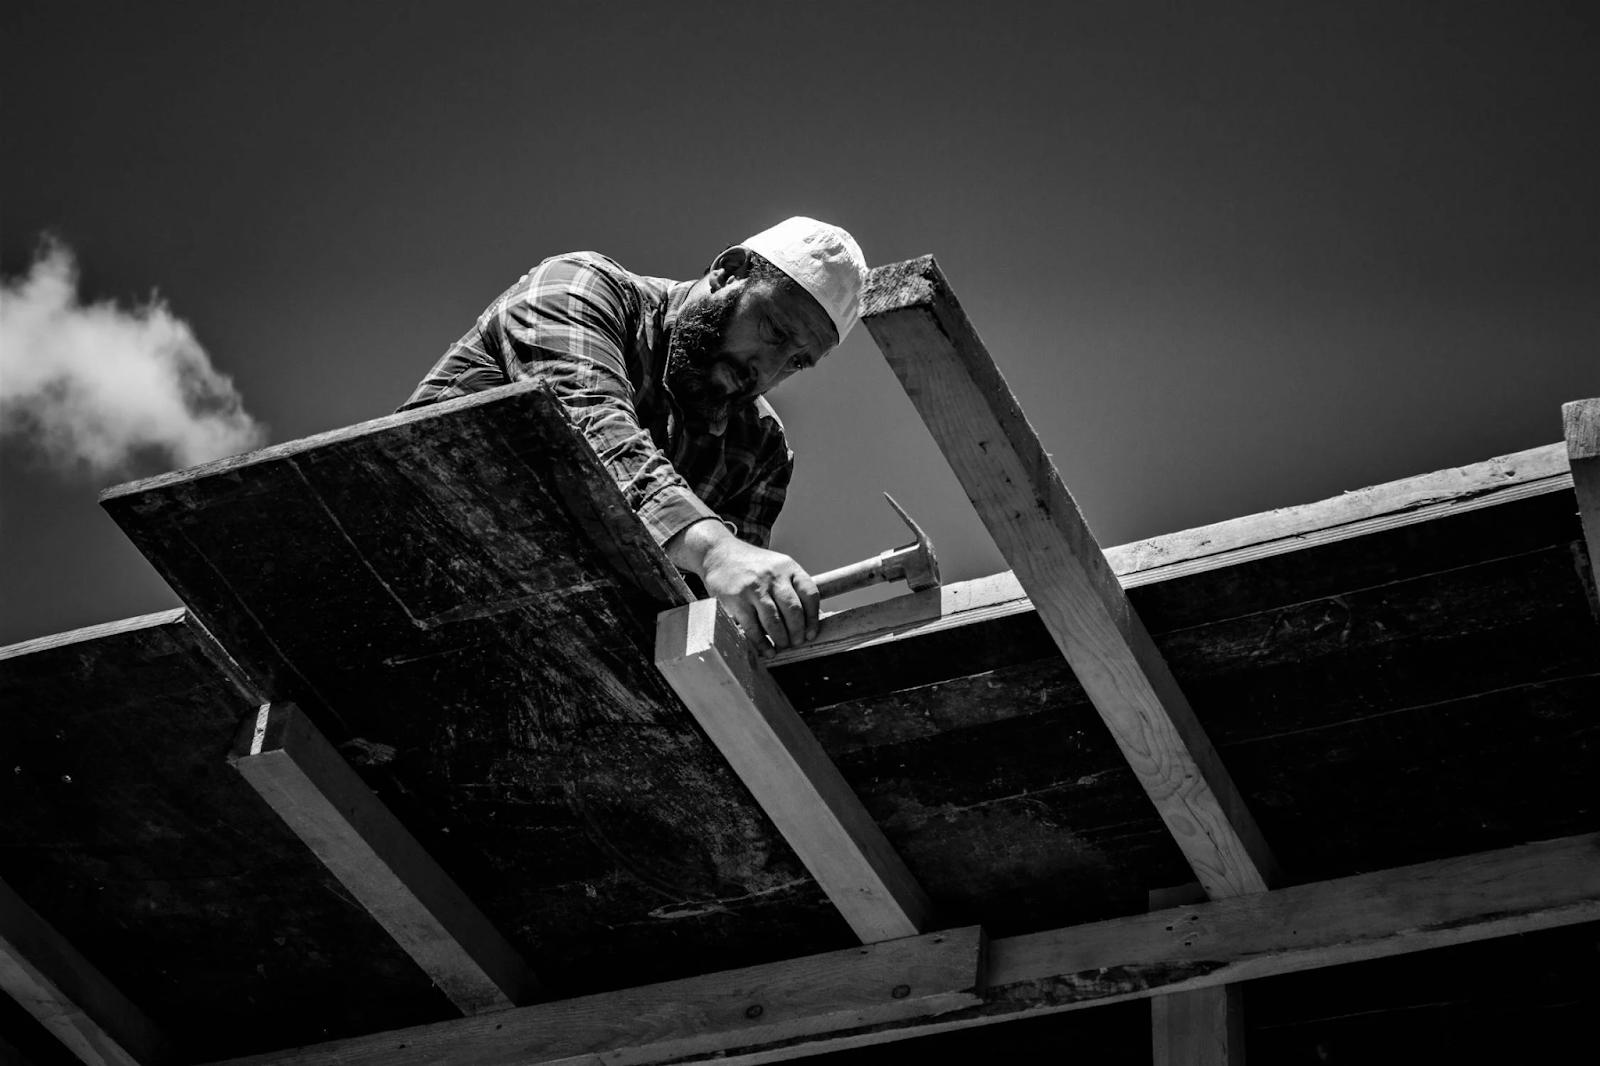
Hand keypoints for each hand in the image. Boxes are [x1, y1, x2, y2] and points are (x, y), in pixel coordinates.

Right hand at [699, 537, 819, 654]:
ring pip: (774, 622)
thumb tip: (806, 621)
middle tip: (797, 643)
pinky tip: (767, 649)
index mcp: (788, 567)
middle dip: (797, 632)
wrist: (718, 553)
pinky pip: (753, 628)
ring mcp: (755, 588)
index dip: (813, 618)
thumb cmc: (751, 565)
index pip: (810, 595)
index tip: (811, 634)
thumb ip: (791, 587)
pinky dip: (762, 643)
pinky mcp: (737, 600)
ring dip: (781, 639)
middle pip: (794, 611)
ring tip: (782, 646)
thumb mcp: (776, 566)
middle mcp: (773, 576)